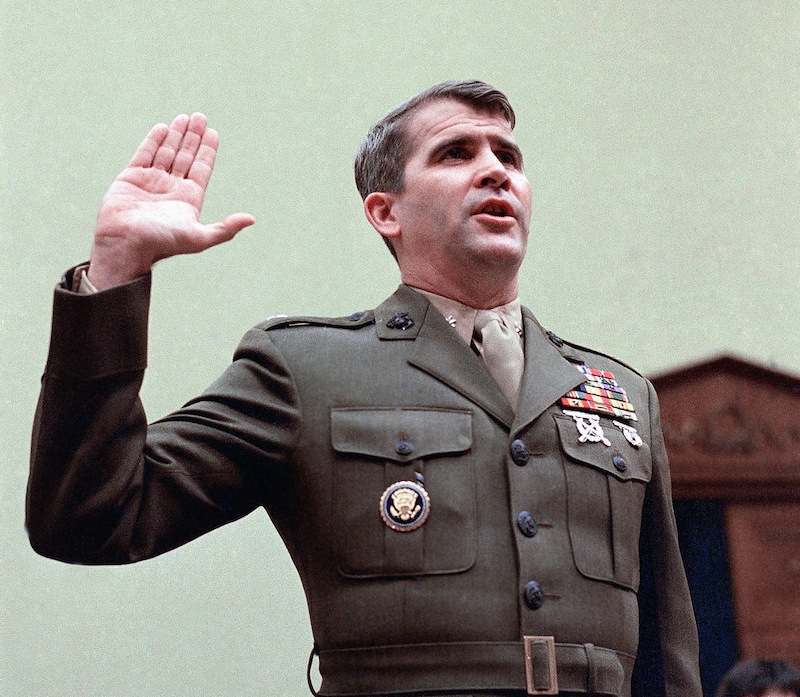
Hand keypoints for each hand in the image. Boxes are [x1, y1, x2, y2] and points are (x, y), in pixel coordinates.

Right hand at [88, 113, 254, 289]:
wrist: (125, 244)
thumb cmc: (162, 243)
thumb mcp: (199, 238)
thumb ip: (225, 229)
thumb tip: (251, 219)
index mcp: (188, 199)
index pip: (202, 169)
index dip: (208, 151)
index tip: (213, 133)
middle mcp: (171, 188)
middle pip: (186, 156)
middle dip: (194, 137)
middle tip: (201, 117)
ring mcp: (151, 181)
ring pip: (167, 152)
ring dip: (177, 134)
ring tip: (186, 117)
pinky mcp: (131, 177)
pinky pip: (145, 153)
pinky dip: (154, 140)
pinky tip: (163, 127)